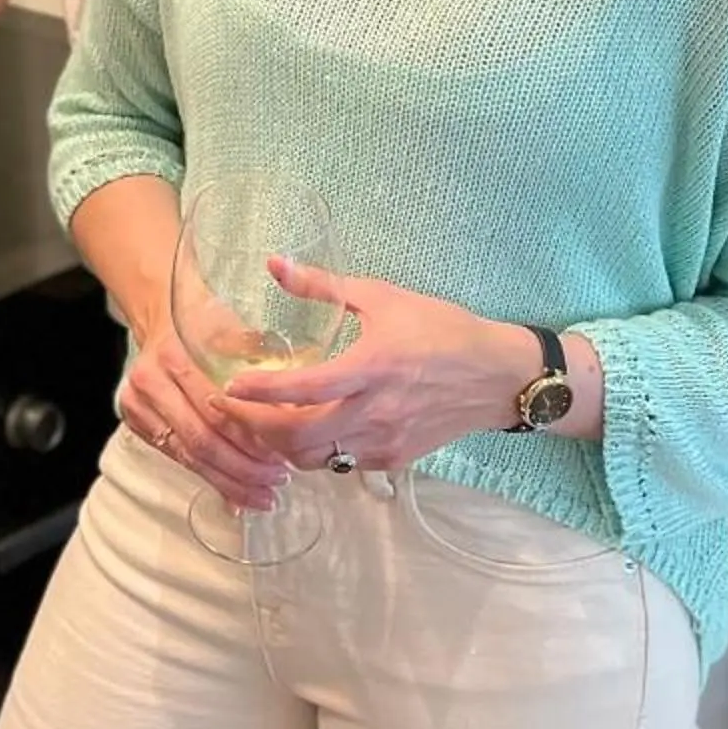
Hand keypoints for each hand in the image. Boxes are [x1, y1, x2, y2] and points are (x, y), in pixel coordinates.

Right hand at [117, 309, 287, 516]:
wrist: (159, 316)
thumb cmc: (205, 320)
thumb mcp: (235, 329)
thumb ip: (260, 363)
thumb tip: (299, 410)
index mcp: (173, 355)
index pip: (215, 409)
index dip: (250, 437)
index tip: (282, 455)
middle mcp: (148, 381)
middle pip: (199, 439)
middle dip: (242, 467)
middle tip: (276, 481)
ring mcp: (136, 404)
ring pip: (187, 455)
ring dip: (228, 480)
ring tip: (262, 495)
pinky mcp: (135, 423)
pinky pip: (177, 457)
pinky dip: (209, 477)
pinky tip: (235, 494)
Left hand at [211, 265, 529, 474]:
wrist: (498, 377)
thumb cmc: (441, 330)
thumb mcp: (383, 298)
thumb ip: (324, 286)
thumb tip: (274, 265)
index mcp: (372, 367)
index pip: (304, 389)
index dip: (261, 392)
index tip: (228, 387)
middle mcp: (375, 412)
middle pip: (298, 439)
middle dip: (258, 429)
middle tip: (237, 411)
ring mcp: (384, 441)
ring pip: (316, 459)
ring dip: (284, 446)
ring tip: (268, 421)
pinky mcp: (394, 459)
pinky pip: (342, 463)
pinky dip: (317, 451)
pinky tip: (310, 429)